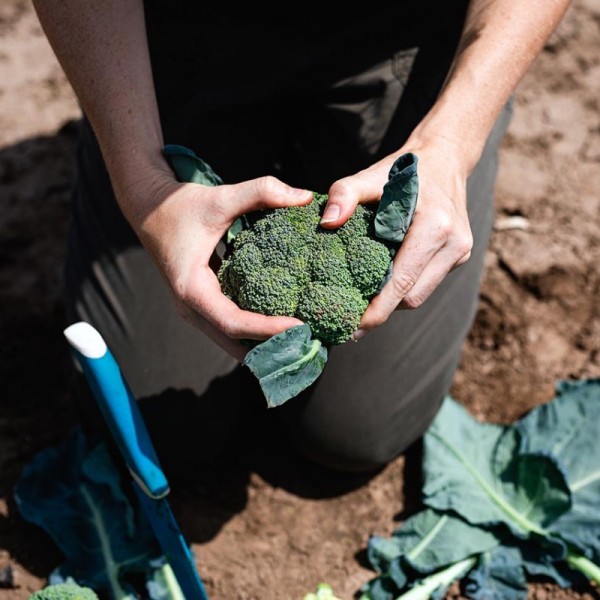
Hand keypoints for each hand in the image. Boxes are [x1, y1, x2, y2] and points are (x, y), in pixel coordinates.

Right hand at [129, 172, 312, 360]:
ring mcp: (195, 310)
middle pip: (233, 343)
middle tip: (308, 345)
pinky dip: (254, 332)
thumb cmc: (180, 205)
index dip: (267, 330)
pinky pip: (230, 328)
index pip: (233, 323)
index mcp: (191, 289)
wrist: (149, 208)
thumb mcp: (220, 198)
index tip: (300, 328)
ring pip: (232, 340)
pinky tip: (282, 326)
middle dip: (269, 348)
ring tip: (300, 342)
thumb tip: (304, 196)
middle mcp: (190, 308)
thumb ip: (261, 192)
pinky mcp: (203, 305)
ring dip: (262, 344)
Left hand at [319, 139, 472, 338]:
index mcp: (435, 227)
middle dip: (382, 310)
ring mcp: (460, 252)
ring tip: (363, 303)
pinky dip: (404, 287)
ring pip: (420, 295)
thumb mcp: (370, 175)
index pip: (402, 283)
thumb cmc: (403, 170)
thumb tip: (326, 223)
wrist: (444, 159)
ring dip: (393, 301)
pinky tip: (382, 283)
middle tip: (350, 319)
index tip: (352, 326)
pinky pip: (426, 283)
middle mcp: (454, 244)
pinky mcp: (459, 255)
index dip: (377, 310)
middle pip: (412, 297)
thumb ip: (345, 194)